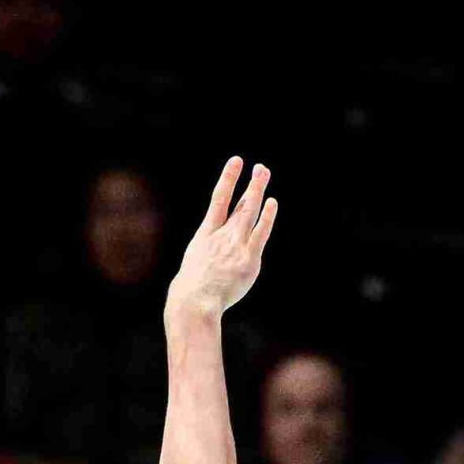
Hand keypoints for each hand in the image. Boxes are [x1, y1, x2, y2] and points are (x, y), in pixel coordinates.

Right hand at [166, 157, 276, 322]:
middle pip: (240, 204)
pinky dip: (267, 216)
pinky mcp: (249, 259)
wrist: (194, 302)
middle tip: (261, 168)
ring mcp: (236, 245)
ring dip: (258, 190)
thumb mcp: (195, 264)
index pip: (219, 200)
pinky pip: (261, 232)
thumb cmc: (191, 290)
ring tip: (264, 174)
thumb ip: (211, 254)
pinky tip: (272, 202)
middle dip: (251, 184)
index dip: (228, 179)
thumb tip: (221, 253)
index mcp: (205, 235)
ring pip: (249, 212)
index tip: (236, 161)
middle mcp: (221, 236)